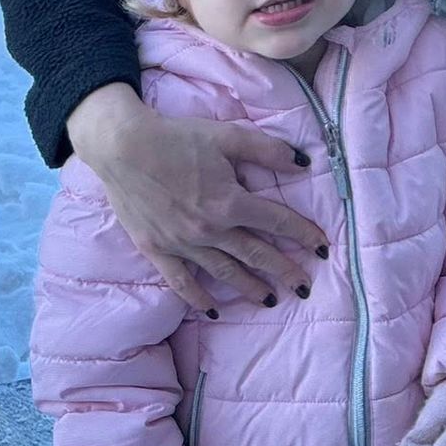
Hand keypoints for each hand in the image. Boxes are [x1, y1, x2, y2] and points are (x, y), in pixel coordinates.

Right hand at [66, 82, 326, 310]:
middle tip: (305, 287)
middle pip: (256, 254)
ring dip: (250, 288)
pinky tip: (213, 310)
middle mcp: (209, 229)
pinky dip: (198, 298)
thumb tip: (304, 163)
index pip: (277, 222)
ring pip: (224, 272)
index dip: (303, 234)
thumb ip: (269, 151)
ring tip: (271, 300)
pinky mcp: (157, 249)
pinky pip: (181, 282)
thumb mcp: (229, 136)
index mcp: (230, 201)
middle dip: (284, 271)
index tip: (323, 247)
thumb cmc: (178, 138)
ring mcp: (182, 243)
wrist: (123, 147)